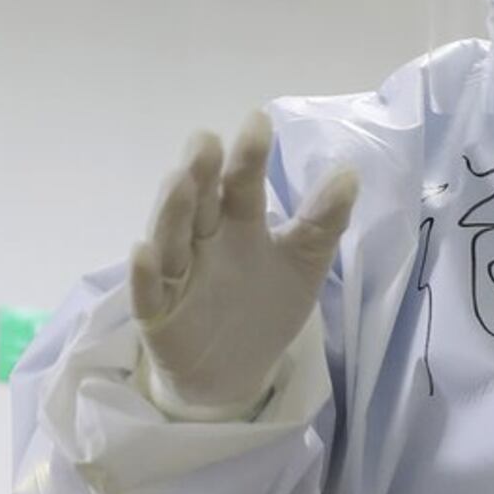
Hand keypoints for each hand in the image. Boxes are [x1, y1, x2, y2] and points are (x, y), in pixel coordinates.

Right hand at [129, 116, 360, 419]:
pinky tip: (144, 252)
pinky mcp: (157, 315)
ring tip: (179, 181)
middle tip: (206, 141)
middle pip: (199, 202)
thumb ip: (323, 223)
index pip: (242, 185)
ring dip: (172, 210)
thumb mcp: (303, 265)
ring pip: (170, 238)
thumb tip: (349, 172)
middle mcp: (203, 241)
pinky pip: (148, 293)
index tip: (257, 121)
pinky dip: (145, 274)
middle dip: (201, 172)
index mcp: (238, 223)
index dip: (248, 157)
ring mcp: (176, 275)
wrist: (237, 372)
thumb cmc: (265, 307)